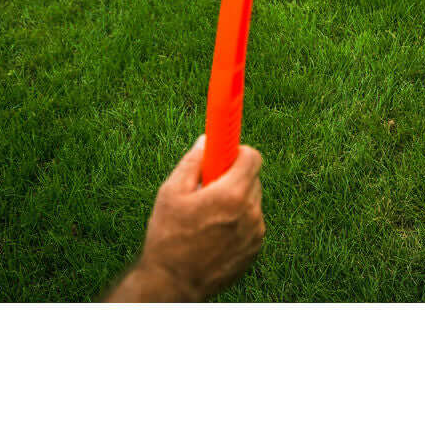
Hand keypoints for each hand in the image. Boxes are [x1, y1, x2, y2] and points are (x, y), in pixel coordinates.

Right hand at [105, 135, 264, 301]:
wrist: (172, 284)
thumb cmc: (167, 237)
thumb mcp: (171, 193)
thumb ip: (193, 162)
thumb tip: (205, 141)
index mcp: (232, 194)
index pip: (252, 156)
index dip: (237, 152)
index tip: (224, 157)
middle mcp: (251, 212)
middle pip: (253, 178)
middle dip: (233, 178)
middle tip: (208, 188)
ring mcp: (256, 233)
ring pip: (252, 202)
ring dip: (236, 201)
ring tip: (207, 217)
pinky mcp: (256, 249)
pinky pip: (252, 223)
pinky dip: (239, 222)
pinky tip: (214, 234)